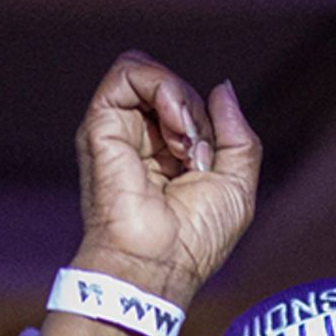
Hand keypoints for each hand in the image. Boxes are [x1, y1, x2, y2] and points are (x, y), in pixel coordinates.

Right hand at [68, 52, 260, 307]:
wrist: (160, 265)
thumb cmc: (195, 240)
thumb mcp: (236, 183)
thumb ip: (236, 134)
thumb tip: (222, 87)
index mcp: (164, 153)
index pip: (186, 103)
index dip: (207, 122)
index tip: (207, 161)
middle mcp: (136, 139)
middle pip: (166, 84)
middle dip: (193, 109)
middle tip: (194, 154)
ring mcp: (116, 130)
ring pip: (144, 70)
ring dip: (177, 98)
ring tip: (184, 142)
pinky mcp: (99, 126)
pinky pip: (127, 72)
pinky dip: (160, 88)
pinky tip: (174, 130)